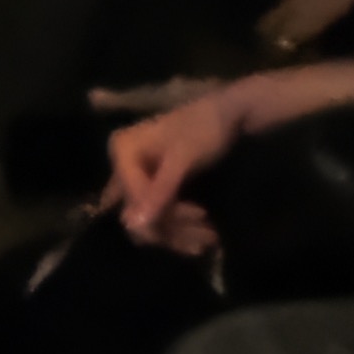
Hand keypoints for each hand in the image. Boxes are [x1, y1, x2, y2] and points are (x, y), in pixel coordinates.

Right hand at [102, 80, 253, 256]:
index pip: (131, 197)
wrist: (232, 115)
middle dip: (172, 227)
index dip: (161, 212)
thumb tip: (132, 225)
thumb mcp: (184, 158)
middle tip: (208, 234)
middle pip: (135, 213)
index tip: (201, 214)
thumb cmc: (206, 128)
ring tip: (211, 237)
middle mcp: (121, 167)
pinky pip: (157, 217)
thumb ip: (159, 191)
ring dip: (179, 234)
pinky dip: (180, 230)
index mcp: (122, 151)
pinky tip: (201, 237)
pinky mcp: (152, 190)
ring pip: (147, 220)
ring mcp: (136, 180)